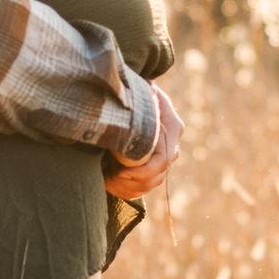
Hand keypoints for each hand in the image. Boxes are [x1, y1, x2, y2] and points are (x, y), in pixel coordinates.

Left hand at [104, 83, 181, 197]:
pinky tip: (110, 184)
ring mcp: (163, 156)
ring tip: (106, 180)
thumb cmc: (133, 88)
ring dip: (128, 188)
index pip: (163, 160)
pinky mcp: (152, 163)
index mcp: (171, 128)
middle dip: (132, 182)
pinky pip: (145, 186)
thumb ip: (137, 105)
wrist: (133, 89)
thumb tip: (124, 120)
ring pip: (151, 184)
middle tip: (109, 178)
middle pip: (158, 176)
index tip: (119, 171)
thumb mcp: (136, 93)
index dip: (142, 171)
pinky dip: (128, 190)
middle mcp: (171, 145)